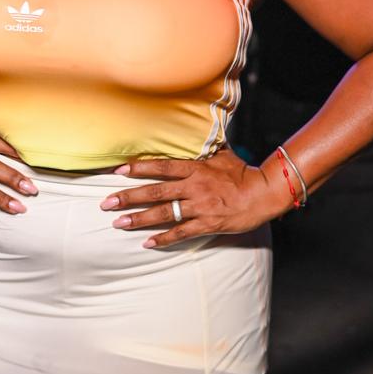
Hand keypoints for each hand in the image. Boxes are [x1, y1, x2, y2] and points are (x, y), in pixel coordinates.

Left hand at [99, 147, 291, 247]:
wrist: (265, 193)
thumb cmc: (243, 172)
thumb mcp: (222, 154)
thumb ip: (204, 147)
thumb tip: (195, 130)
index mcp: (196, 168)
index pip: (162, 167)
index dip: (139, 169)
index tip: (118, 171)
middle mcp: (194, 187)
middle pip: (155, 192)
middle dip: (128, 197)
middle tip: (106, 203)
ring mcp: (200, 206)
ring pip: (164, 213)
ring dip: (139, 219)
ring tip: (118, 223)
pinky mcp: (208, 224)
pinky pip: (182, 233)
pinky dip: (164, 239)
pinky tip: (147, 243)